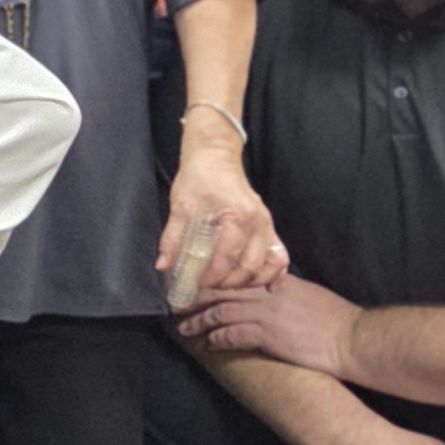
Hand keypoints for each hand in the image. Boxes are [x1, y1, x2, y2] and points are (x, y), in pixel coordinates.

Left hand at [158, 139, 284, 296]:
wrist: (215, 157)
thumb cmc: (199, 177)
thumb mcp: (180, 206)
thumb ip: (173, 239)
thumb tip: (164, 265)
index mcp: (237, 215)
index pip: (227, 258)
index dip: (212, 276)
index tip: (197, 283)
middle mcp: (258, 222)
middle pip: (250, 266)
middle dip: (229, 282)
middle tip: (208, 286)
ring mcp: (267, 224)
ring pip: (269, 264)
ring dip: (249, 280)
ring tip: (227, 284)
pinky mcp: (269, 227)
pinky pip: (281, 255)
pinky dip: (276, 273)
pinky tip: (267, 287)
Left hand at [175, 268, 363, 378]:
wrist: (353, 339)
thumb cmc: (336, 321)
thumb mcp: (308, 295)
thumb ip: (284, 291)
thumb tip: (270, 291)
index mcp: (276, 281)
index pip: (235, 275)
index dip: (211, 281)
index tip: (194, 286)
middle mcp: (267, 293)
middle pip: (220, 290)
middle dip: (195, 298)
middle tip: (176, 304)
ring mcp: (266, 313)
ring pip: (220, 311)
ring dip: (198, 321)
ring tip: (184, 328)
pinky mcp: (267, 335)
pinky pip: (231, 334)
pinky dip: (216, 339)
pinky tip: (207, 344)